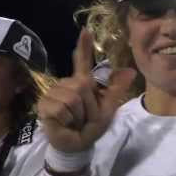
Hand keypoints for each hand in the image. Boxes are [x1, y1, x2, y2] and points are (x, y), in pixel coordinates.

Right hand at [38, 29, 135, 152]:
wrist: (78, 145)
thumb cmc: (91, 126)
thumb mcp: (108, 108)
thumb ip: (116, 89)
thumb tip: (131, 71)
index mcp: (81, 83)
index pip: (82, 61)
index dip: (84, 46)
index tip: (86, 30)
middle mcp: (66, 84)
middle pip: (82, 85)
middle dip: (89, 105)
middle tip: (85, 116)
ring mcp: (53, 93)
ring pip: (73, 98)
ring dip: (79, 115)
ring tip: (75, 121)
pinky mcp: (44, 105)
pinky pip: (62, 108)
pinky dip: (68, 120)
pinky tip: (64, 123)